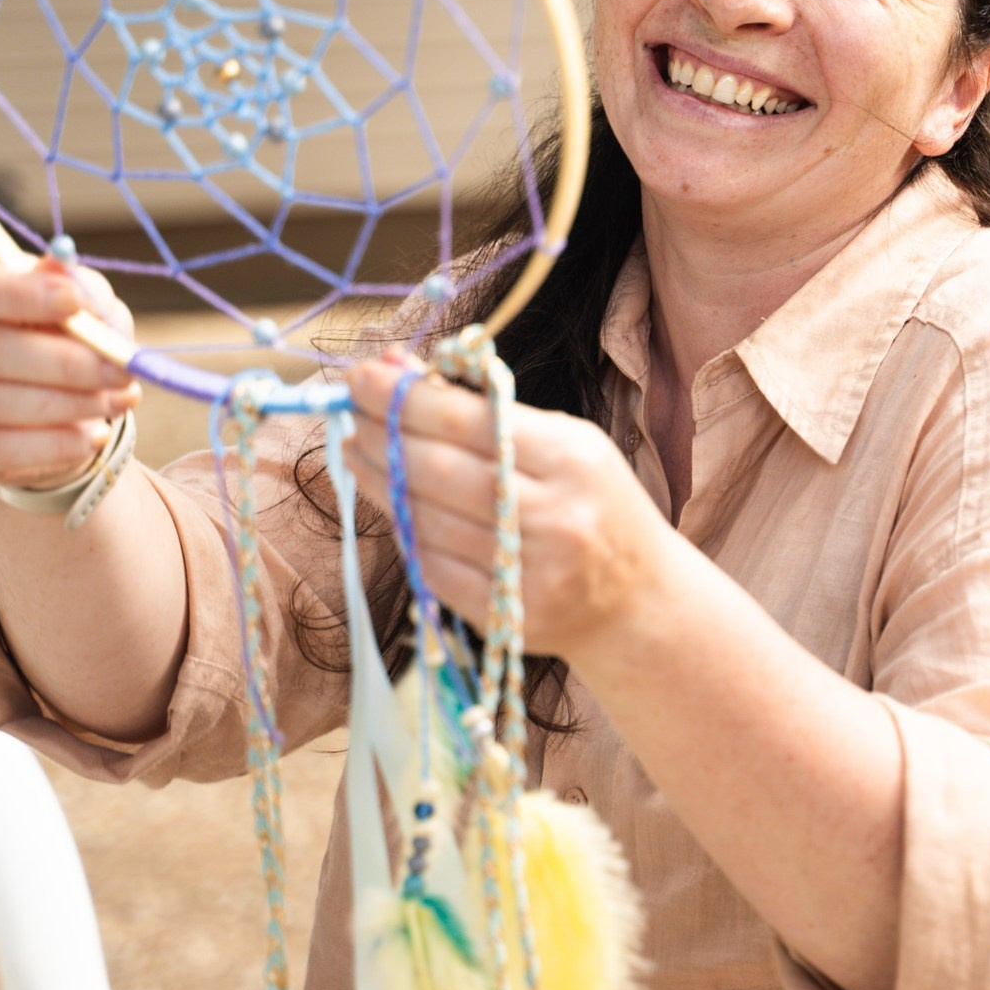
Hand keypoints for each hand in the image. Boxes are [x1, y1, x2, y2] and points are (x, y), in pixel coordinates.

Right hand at [0, 249, 141, 490]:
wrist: (65, 399)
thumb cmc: (72, 335)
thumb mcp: (87, 305)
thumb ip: (85, 293)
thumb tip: (78, 288)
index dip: (20, 294)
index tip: (74, 302)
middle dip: (63, 363)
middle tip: (120, 371)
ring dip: (68, 404)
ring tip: (121, 400)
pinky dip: (53, 445)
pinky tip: (94, 436)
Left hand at [343, 351, 671, 659]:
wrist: (640, 598)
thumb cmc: (594, 504)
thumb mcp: (562, 443)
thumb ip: (486, 411)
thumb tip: (399, 372)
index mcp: (572, 458)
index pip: (467, 422)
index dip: (404, 398)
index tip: (362, 375)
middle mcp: (554, 514)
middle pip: (438, 471)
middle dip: (382, 436)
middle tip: (349, 412)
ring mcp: (529, 572)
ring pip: (427, 521)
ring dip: (380, 482)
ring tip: (357, 453)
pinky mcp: (507, 617)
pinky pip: (434, 569)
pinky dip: (406, 532)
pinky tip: (393, 505)